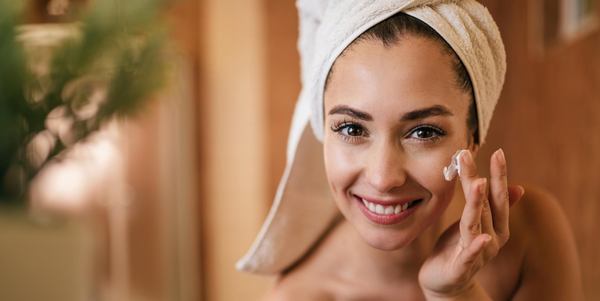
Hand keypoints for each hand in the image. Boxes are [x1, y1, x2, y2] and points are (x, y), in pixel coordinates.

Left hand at [418, 149, 524, 299]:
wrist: (445, 282)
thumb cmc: (458, 248)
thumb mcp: (475, 222)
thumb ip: (491, 205)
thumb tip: (518, 187)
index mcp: (496, 225)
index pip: (499, 196)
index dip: (499, 175)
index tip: (498, 152)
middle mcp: (492, 237)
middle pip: (486, 204)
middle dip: (480, 179)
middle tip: (468, 155)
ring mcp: (479, 253)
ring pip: (476, 223)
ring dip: (478, 203)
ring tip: (478, 182)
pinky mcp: (463, 268)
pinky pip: (470, 255)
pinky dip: (476, 246)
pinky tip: (482, 237)